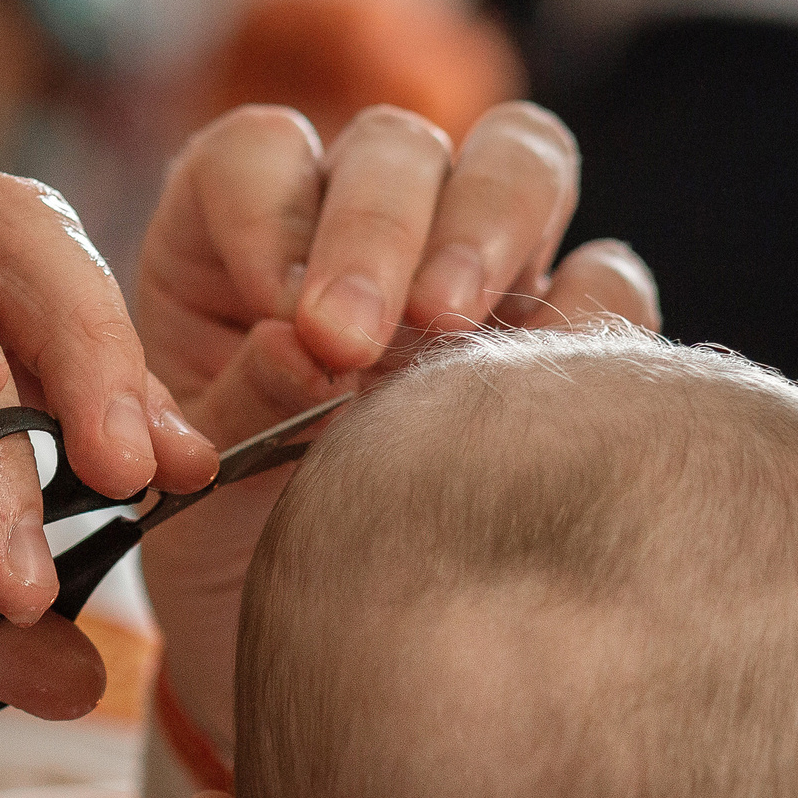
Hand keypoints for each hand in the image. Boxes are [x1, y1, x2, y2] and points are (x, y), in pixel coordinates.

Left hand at [137, 104, 659, 754]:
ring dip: (489, 225)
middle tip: (351, 339)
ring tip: (450, 326)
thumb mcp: (192, 483)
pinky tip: (541, 380)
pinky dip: (588, 308)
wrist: (304, 651)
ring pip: (515, 160)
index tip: (274, 317)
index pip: (258, 155)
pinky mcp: (558, 333)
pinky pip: (605, 275)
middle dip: (376, 229)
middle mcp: (357, 223)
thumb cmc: (219, 546)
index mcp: (234, 232)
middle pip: (394, 146)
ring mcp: (468, 263)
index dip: (267, 216)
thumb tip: (299, 343)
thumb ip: (236, 403)